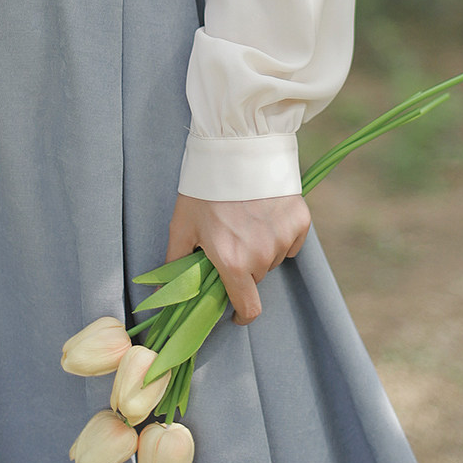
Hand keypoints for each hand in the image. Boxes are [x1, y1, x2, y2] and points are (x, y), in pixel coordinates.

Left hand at [164, 192, 310, 324]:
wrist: (236, 148)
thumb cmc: (204, 188)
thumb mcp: (182, 225)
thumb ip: (175, 262)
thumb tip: (162, 291)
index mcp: (233, 263)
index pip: (248, 307)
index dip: (241, 314)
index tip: (235, 312)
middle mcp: (262, 256)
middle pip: (256, 278)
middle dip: (243, 268)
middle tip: (230, 242)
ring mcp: (283, 238)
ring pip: (274, 258)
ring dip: (261, 250)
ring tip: (245, 221)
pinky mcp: (300, 221)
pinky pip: (291, 241)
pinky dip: (279, 234)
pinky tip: (264, 214)